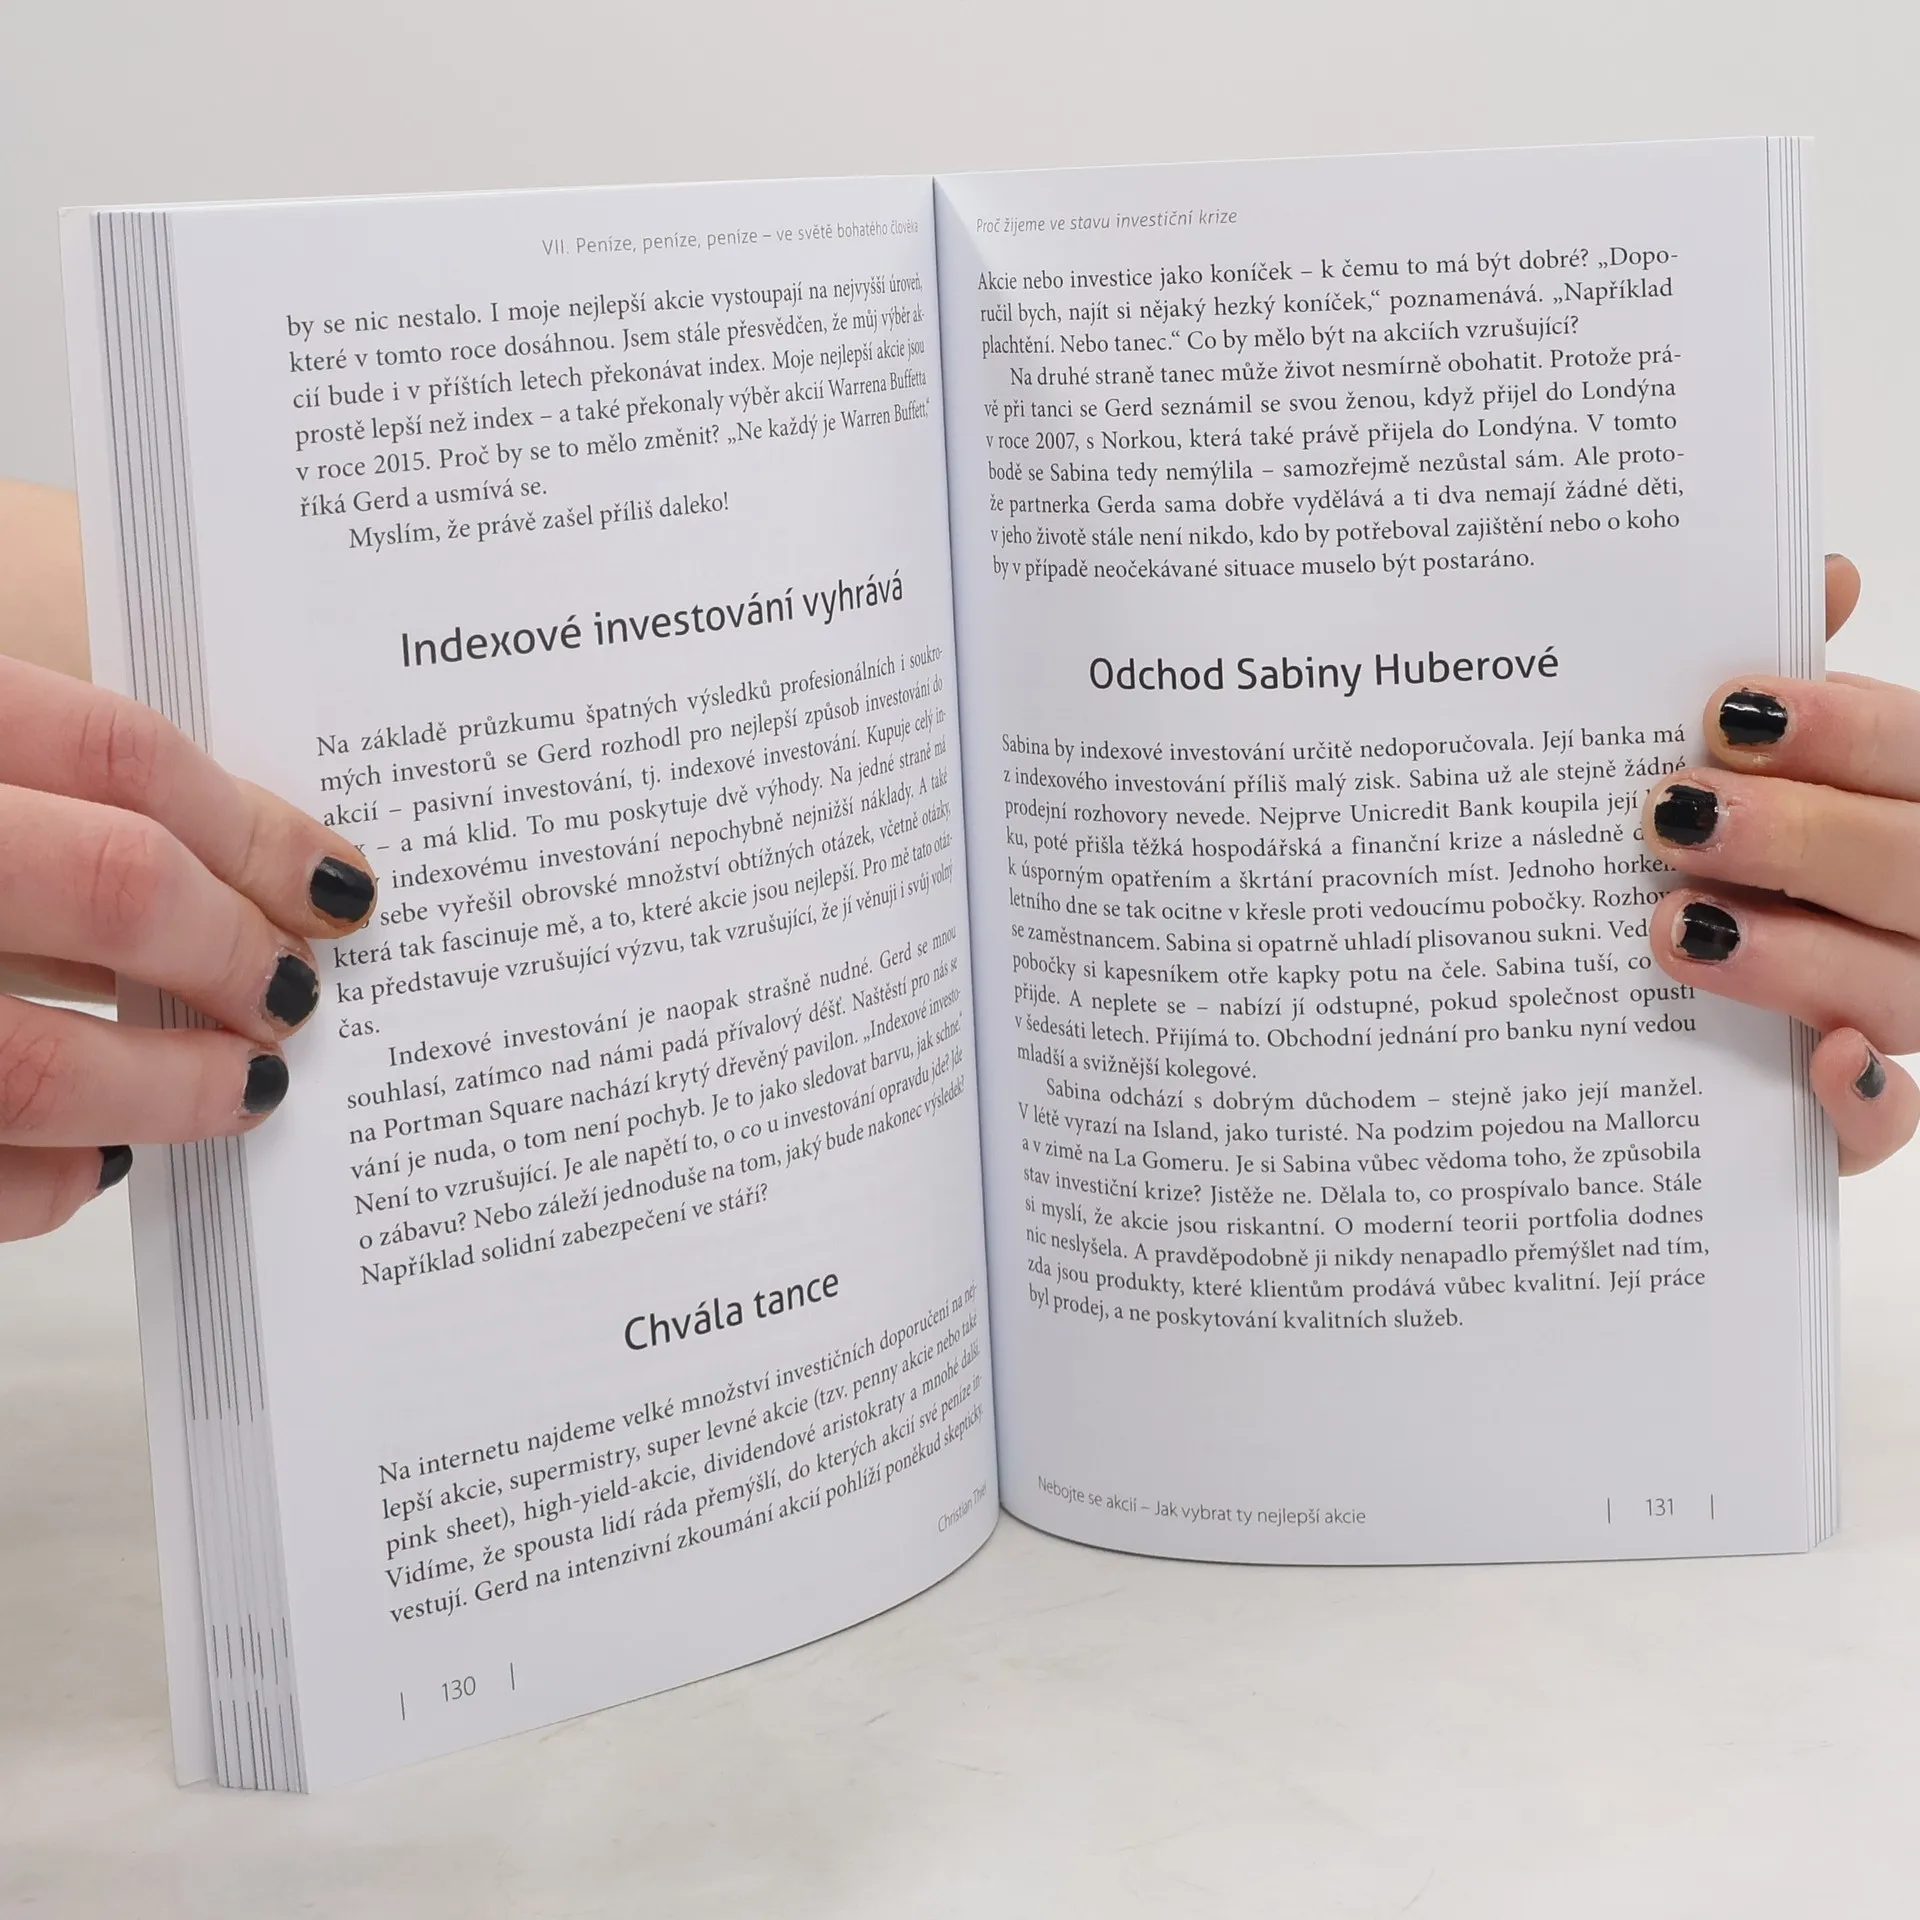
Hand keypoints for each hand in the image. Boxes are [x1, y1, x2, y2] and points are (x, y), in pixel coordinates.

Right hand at [0, 652, 378, 1237]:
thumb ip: (55, 759)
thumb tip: (230, 826)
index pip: (121, 754)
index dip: (258, 830)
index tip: (341, 885)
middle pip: (115, 889)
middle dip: (236, 950)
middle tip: (297, 991)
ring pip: (37, 1066)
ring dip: (170, 1088)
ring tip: (247, 1086)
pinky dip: (50, 1181)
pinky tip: (102, 1161)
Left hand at [1643, 555, 1917, 1171]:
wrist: (1661, 991)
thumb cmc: (1728, 851)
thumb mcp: (1751, 762)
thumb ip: (1788, 686)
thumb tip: (1828, 574)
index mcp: (1910, 805)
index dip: (1848, 731)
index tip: (1729, 716)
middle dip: (1804, 838)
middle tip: (1674, 818)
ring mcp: (1901, 1006)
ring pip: (1904, 991)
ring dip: (1800, 957)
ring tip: (1674, 926)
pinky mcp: (1853, 1112)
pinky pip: (1889, 1122)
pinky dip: (1864, 1100)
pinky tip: (1815, 1060)